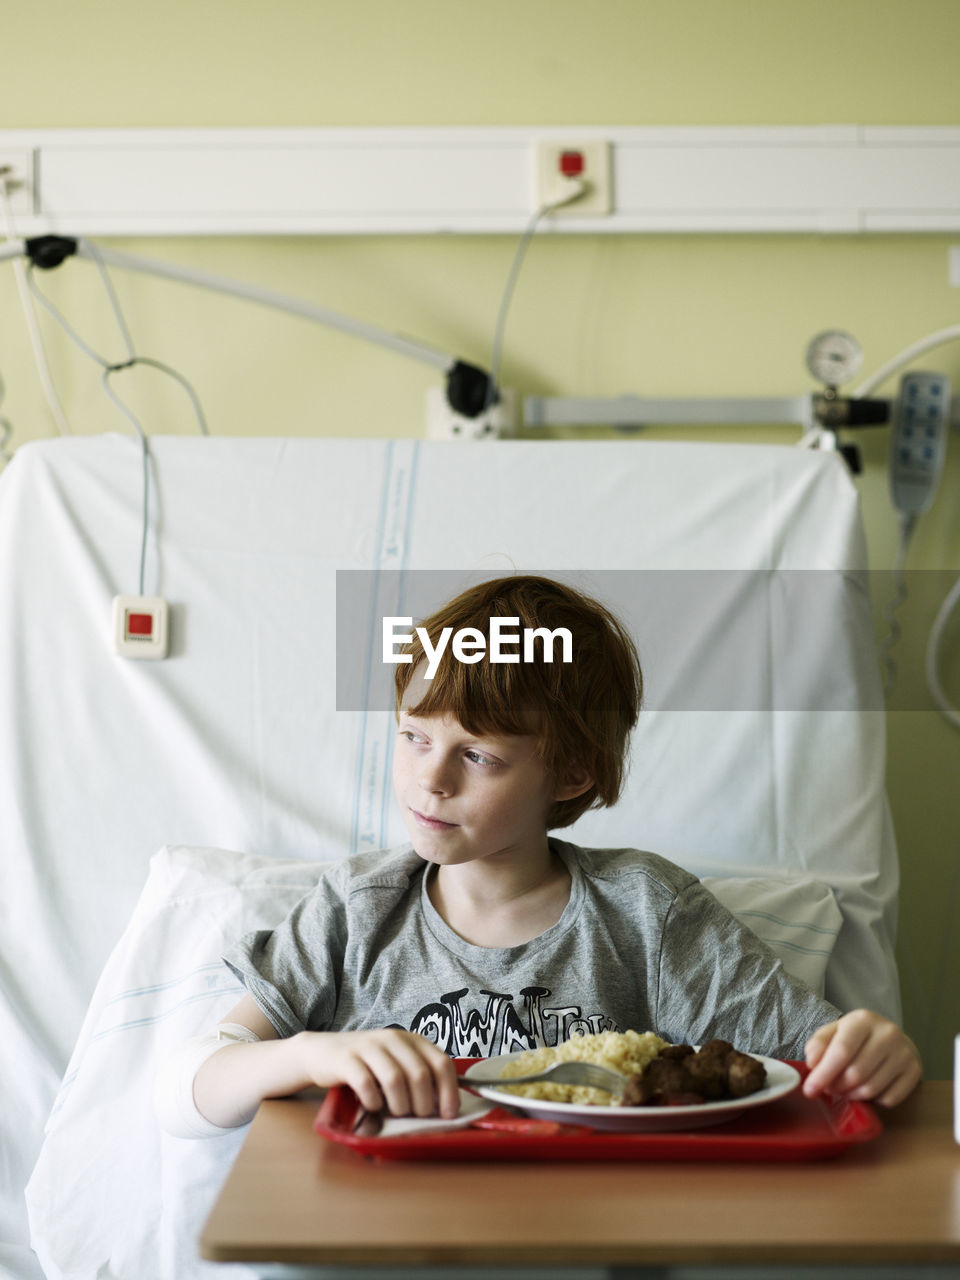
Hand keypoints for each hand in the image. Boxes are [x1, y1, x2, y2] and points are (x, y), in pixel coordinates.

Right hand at [295, 1028, 460, 1119]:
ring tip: (396, 1113)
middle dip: (423, 1104)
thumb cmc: (366, 1064)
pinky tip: (372, 1106)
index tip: (448, 1114)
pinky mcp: (347, 1059)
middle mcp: (393, 1039)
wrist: (322, 1052)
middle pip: (420, 1074)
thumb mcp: (396, 1063)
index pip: (441, 1063)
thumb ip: (418, 1076)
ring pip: (395, 1079)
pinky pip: (366, 1084)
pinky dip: (373, 1101)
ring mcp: (369, 1047)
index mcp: (411, 1040)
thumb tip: (445, 1106)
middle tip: (416, 1117)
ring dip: (400, 1105)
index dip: (449, 1091)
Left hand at [803, 1009, 921, 1106]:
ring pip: (871, 1089)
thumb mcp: (834, 1032)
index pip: (842, 1051)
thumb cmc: (856, 1037)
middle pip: (856, 1073)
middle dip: (837, 1086)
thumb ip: (818, 1044)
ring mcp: (905, 1053)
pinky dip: (874, 1101)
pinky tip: (868, 1090)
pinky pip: (890, 1099)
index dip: (823, 1073)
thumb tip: (812, 1063)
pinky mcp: (916, 1071)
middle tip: (830, 1088)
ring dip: (853, 1095)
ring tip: (846, 1089)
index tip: (809, 1090)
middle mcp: (888, 1033)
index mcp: (863, 1020)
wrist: (890, 1037)